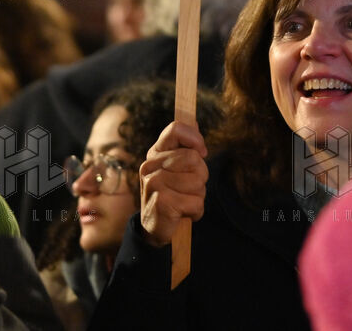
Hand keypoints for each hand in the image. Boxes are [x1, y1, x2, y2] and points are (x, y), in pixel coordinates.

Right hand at [138, 121, 208, 247]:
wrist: (154, 228)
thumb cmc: (170, 194)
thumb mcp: (174, 168)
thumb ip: (184, 147)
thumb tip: (195, 123)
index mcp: (155, 153)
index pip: (176, 129)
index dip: (194, 138)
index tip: (201, 152)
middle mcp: (150, 166)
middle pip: (194, 158)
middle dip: (200, 176)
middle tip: (189, 188)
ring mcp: (154, 184)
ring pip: (198, 181)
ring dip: (198, 196)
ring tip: (184, 201)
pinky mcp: (161, 203)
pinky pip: (196, 202)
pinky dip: (196, 211)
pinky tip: (182, 214)